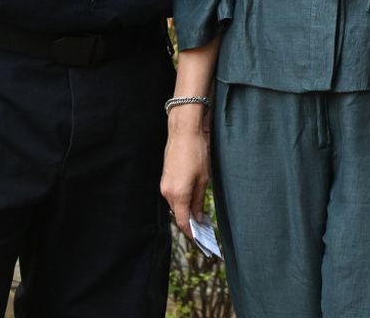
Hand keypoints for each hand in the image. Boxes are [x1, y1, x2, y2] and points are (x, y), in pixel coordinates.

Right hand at [160, 108, 212, 237]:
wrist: (184, 131)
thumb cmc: (197, 153)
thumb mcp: (204, 179)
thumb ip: (199, 200)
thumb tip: (199, 217)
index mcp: (178, 194)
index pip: (183, 221)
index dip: (191, 232)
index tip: (200, 239)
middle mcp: (167, 192)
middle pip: (178, 213)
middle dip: (190, 220)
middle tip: (205, 226)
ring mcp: (164, 185)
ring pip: (176, 204)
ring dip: (186, 208)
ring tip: (201, 212)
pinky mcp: (165, 178)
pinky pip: (173, 194)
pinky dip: (182, 199)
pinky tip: (193, 198)